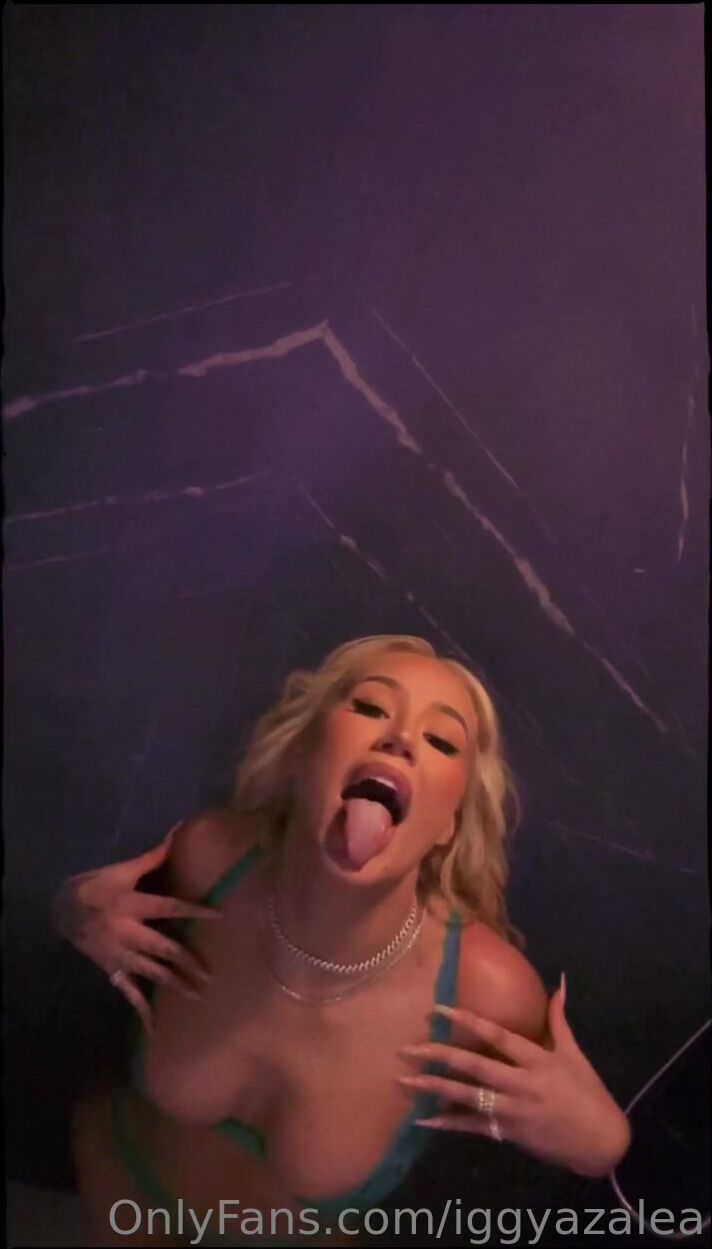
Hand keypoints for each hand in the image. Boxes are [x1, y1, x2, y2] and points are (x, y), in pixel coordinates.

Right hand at [53, 824, 221, 1032]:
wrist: (60, 910)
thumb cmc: (94, 886)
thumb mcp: (121, 870)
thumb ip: (153, 856)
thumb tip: (178, 831)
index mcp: (132, 906)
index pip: (169, 908)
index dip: (194, 912)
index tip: (219, 916)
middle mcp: (127, 933)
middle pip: (163, 949)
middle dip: (186, 962)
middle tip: (210, 974)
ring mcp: (120, 955)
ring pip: (151, 972)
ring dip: (175, 984)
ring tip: (199, 994)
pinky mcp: (113, 969)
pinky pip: (129, 993)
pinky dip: (143, 1013)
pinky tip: (156, 1031)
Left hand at [397, 979, 630, 1177]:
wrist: (600, 1141)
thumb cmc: (587, 1092)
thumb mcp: (574, 1053)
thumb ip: (559, 1019)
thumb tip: (559, 982)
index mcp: (538, 1059)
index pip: (497, 1036)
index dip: (468, 1020)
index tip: (439, 1008)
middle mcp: (521, 1084)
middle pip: (475, 1066)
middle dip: (439, 1055)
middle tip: (407, 1047)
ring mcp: (513, 1111)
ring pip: (468, 1097)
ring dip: (435, 1088)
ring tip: (405, 1079)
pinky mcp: (508, 1134)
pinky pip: (472, 1127)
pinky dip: (447, 1123)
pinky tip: (422, 1119)